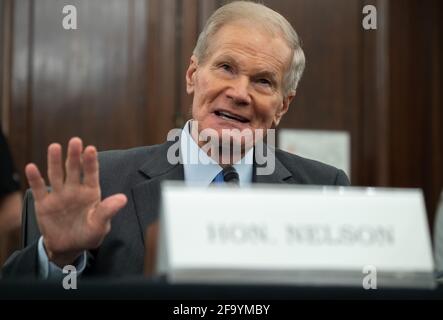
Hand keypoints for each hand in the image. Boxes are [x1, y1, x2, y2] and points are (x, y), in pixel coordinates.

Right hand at [25, 137, 126, 266]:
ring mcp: (59, 195)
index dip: (91, 161)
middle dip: (74, 156)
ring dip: (54, 161)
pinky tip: (32, 167)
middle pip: (74, 169)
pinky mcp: (44, 203)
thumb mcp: (100, 224)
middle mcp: (74, 190)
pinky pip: (38, 189)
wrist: (69, 247)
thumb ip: (108, 210)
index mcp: (91, 192)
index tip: (90, 149)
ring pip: (56, 175)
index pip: (91, 173)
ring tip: (55, 146)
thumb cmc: (88, 234)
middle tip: (75, 141)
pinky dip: (35, 178)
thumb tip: (123, 199)